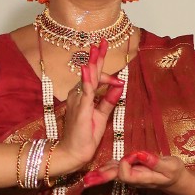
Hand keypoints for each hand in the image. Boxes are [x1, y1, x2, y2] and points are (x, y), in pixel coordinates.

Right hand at [52, 39, 126, 175]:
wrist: (74, 152)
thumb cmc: (86, 136)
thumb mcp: (102, 115)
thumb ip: (109, 100)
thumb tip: (120, 85)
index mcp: (83, 96)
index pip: (95, 78)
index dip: (107, 75)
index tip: (119, 81)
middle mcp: (77, 95)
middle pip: (90, 72)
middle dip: (97, 56)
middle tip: (102, 42)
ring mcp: (77, 101)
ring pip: (87, 78)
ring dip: (93, 63)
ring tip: (97, 48)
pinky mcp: (80, 108)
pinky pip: (84, 91)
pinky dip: (87, 79)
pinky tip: (88, 68)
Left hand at [81, 148, 192, 194]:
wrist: (175, 180)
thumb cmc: (174, 172)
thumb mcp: (170, 166)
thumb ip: (155, 162)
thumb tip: (141, 155)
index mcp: (142, 178)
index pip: (126, 174)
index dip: (125, 164)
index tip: (133, 154)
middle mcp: (134, 179)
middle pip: (115, 178)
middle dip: (102, 176)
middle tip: (87, 180)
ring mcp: (132, 176)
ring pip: (114, 174)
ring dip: (101, 173)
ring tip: (88, 177)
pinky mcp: (131, 171)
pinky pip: (117, 169)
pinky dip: (108, 167)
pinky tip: (100, 168)